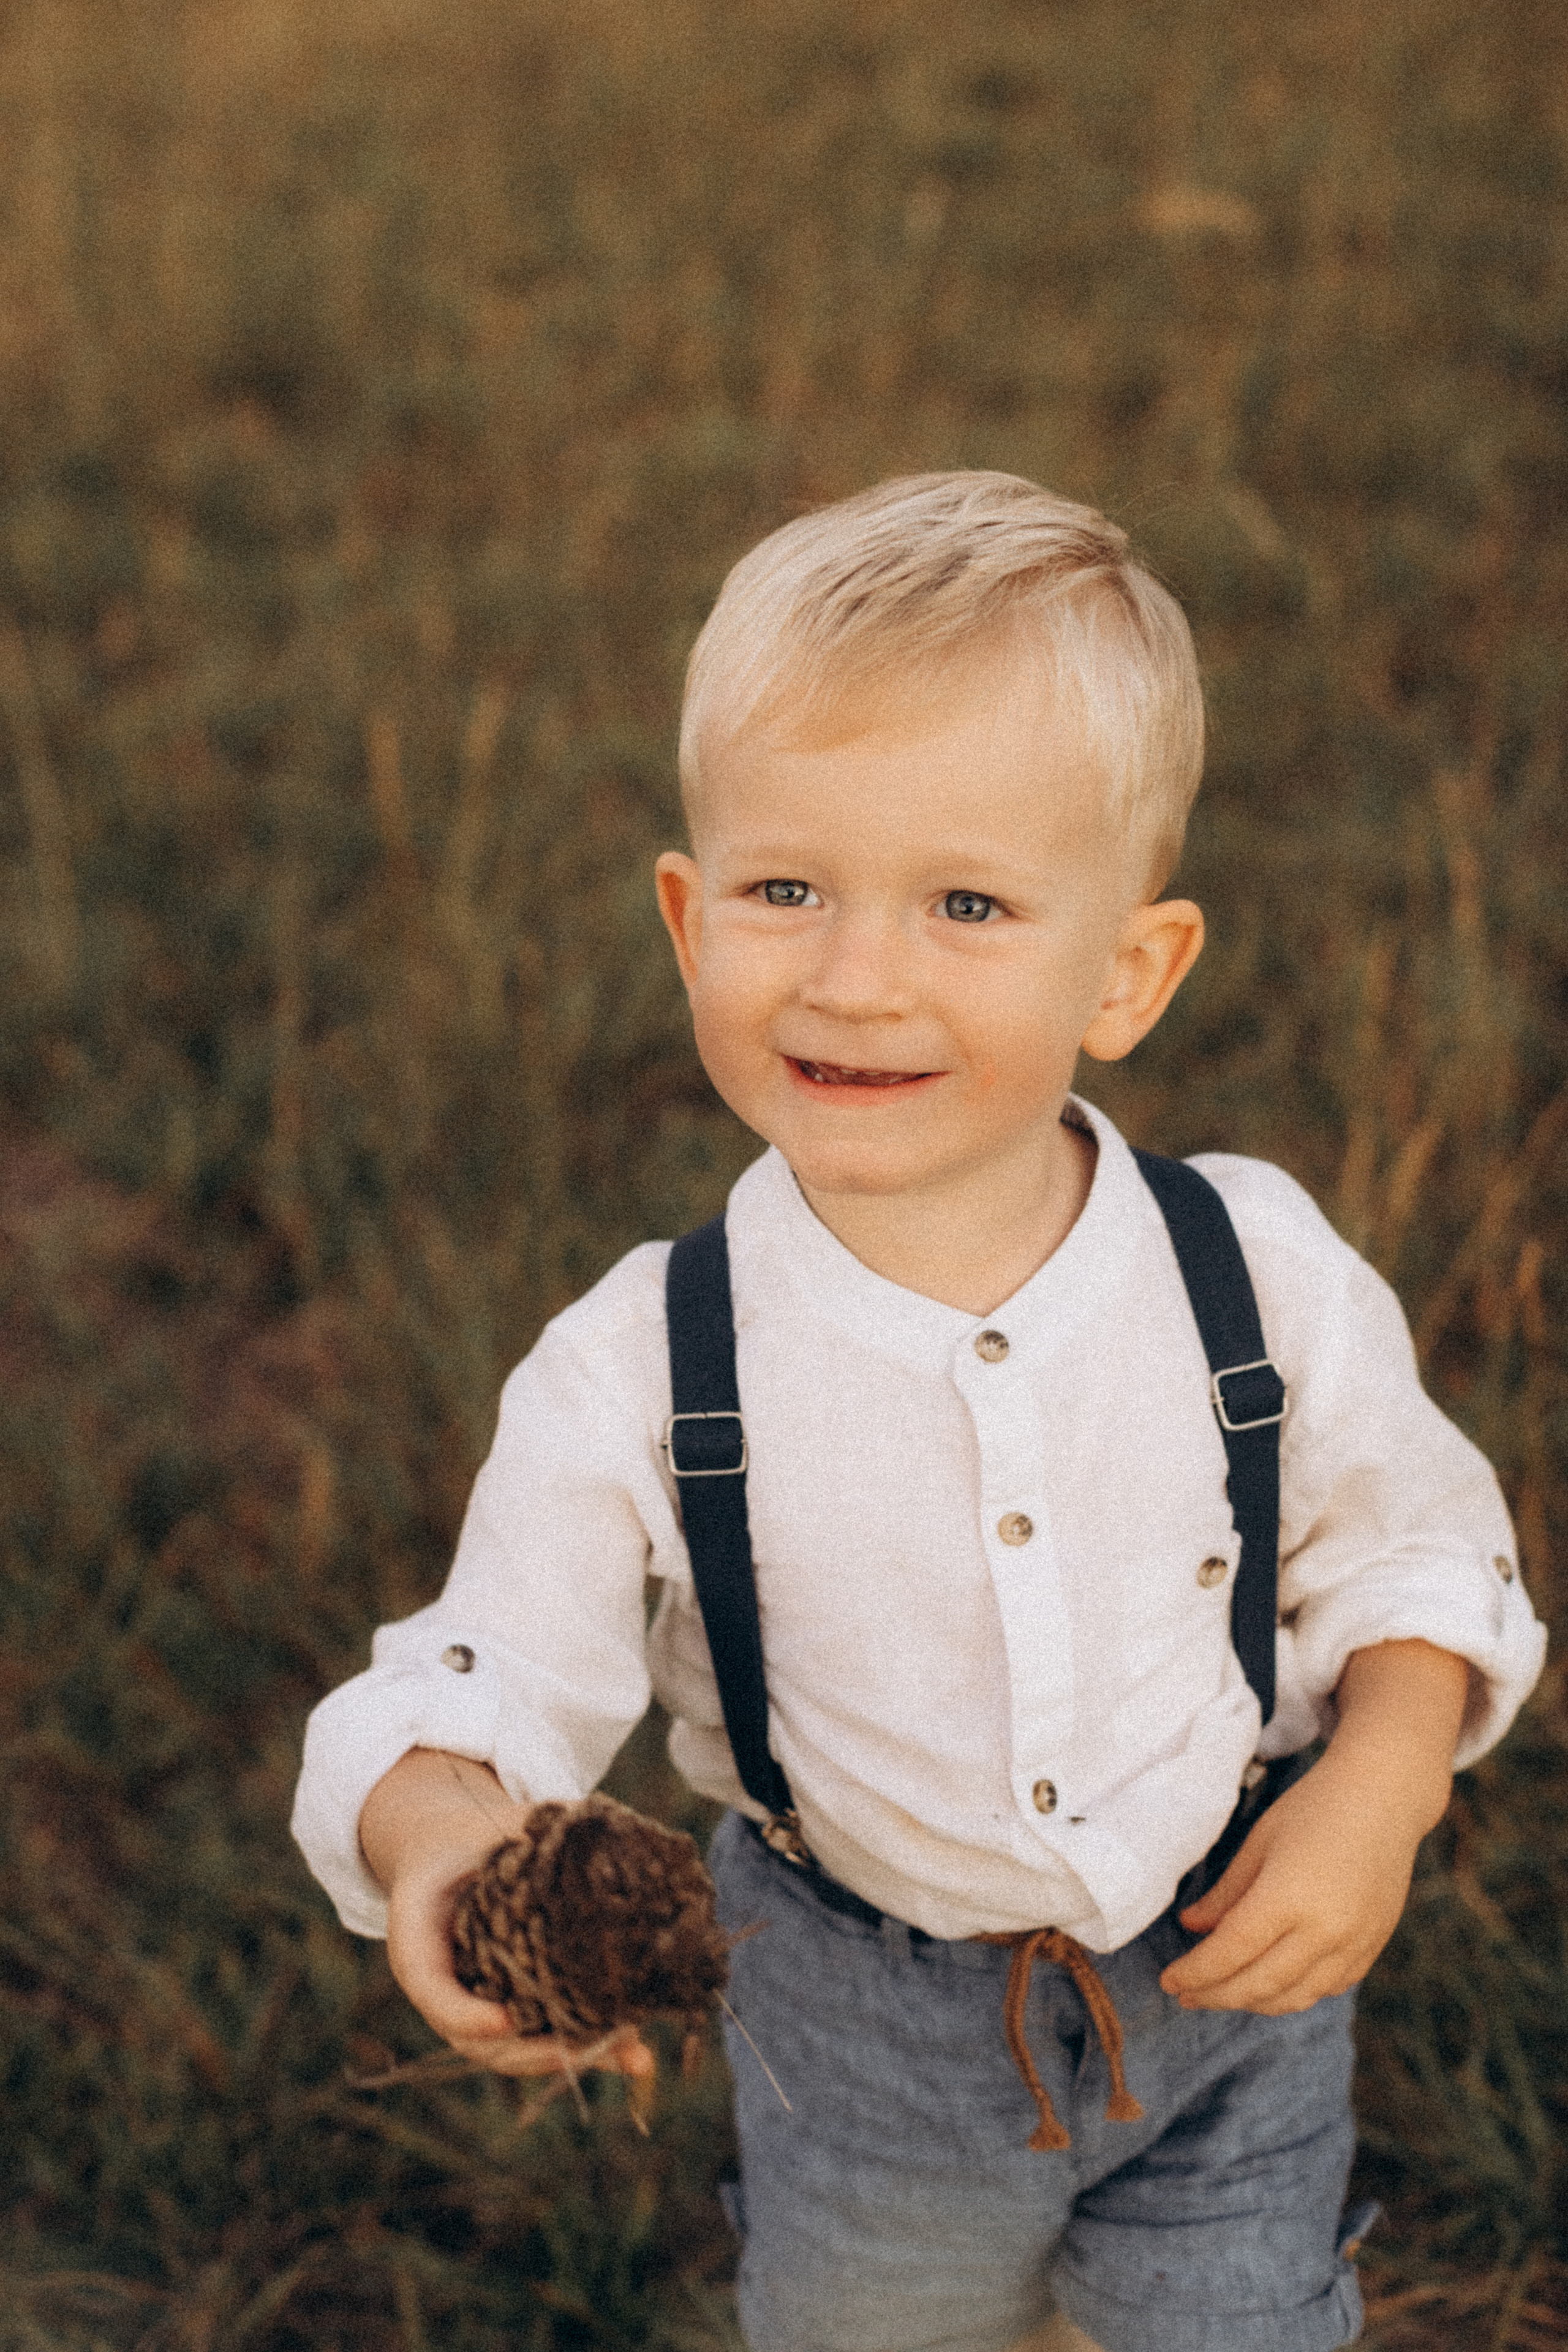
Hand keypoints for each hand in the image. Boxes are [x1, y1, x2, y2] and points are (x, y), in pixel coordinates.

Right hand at [360, 1748, 654, 2086]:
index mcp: (417, 1942)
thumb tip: (592, 1820)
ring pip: (519, 2052)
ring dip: (576, 2056)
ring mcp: (478, 2006)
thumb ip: (526, 1827)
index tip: (505, 2020)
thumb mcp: (482, 1827)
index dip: (466, 2014)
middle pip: (482, 2042)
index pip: (432, 1989)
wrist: (450, 1856)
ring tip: (633, 2055)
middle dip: (539, 2051)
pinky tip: (636, 2054)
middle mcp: (445, 1989)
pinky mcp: (511, 2009)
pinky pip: (542, 2040)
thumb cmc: (468, 1838)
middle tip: (589, 2046)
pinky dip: (586, 2048)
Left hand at [1159, 1637, 1469, 2014]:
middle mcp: (1324, 1931)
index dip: (1196, 1973)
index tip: (1169, 1981)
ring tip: (1221, 1994)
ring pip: (1294, 1997)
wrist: (1384, 1798)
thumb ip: (1225, 1892)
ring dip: (1252, 2003)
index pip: (1231, 1953)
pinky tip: (1269, 1985)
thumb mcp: (1259, 1841)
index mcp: (1287, 1897)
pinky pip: (1326, 1988)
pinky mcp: (1371, 1948)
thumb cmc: (1314, 1809)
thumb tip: (1191, 1927)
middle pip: (1259, 1985)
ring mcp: (1352, 1945)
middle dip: (1215, 1995)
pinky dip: (1292, 1994)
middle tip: (1185, 1996)